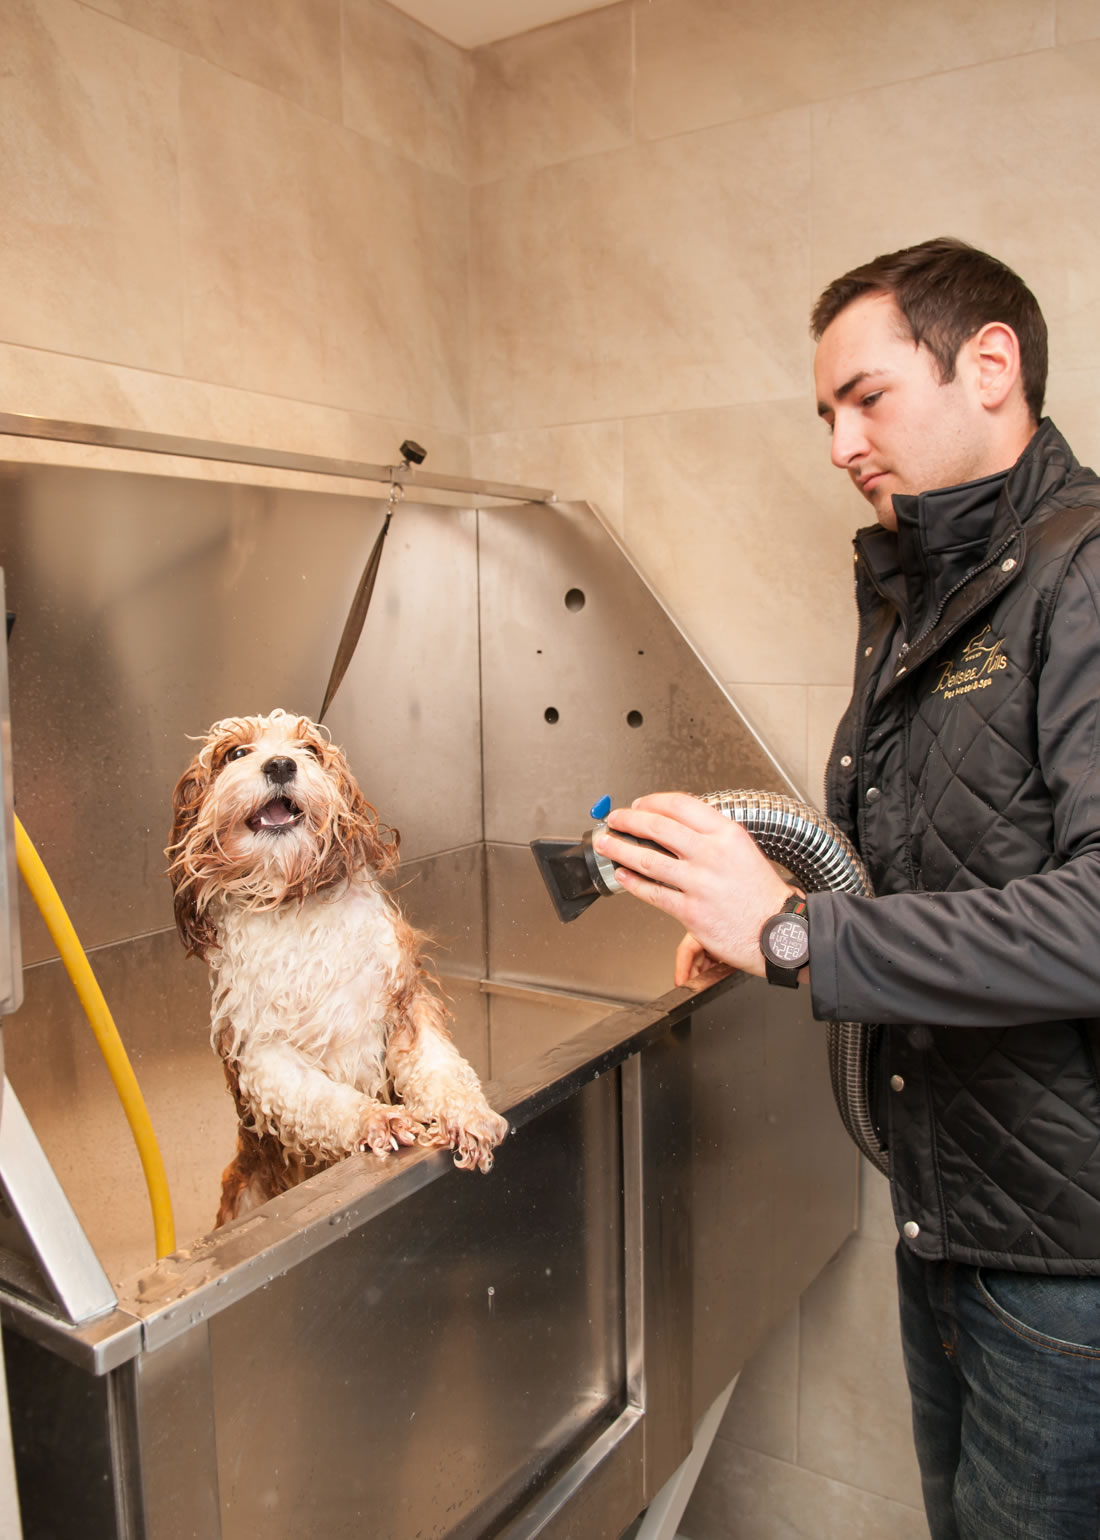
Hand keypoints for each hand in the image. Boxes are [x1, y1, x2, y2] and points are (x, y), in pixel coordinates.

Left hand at [592, 792, 798, 978]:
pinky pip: (652, 892)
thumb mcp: (743, 850)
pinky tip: (623, 875)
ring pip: (647, 858)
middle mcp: (712, 854)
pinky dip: (632, 882)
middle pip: (658, 827)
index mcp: (726, 834)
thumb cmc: (761, 894)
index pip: (680, 805)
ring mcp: (699, 883)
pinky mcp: (690, 911)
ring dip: (620, 848)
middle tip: (614, 820)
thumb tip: (674, 828)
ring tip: (607, 843)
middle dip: (628, 820)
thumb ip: (711, 837)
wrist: (779, 931)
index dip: (652, 802)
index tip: (639, 804)